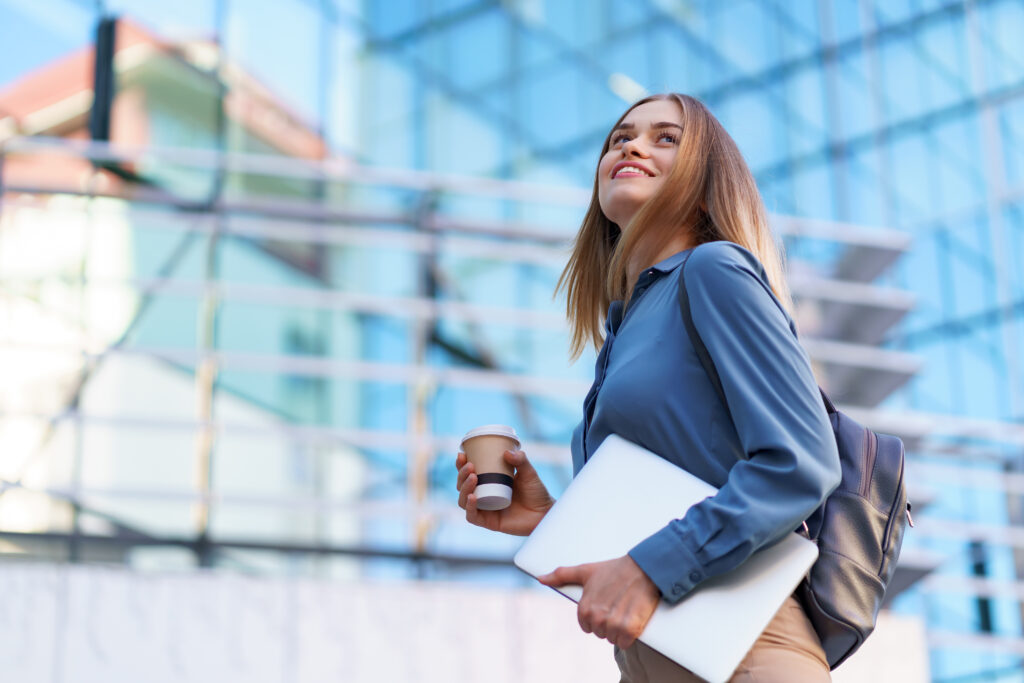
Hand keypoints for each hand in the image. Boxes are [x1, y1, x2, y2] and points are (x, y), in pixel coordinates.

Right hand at [455, 448, 553, 535]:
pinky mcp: (488, 522)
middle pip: (463, 486)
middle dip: (462, 475)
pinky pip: (472, 516)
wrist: (545, 513)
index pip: (469, 473)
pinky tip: (472, 497)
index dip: (461, 465)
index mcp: (488, 482)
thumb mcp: (529, 473)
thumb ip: (520, 461)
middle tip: (470, 466)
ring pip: (463, 500)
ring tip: (473, 478)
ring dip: (464, 488)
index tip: (462, 455)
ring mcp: (485, 509)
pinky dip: (469, 506)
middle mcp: (483, 496)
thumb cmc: (536, 492)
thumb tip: (507, 452)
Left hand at [538, 555, 659, 648]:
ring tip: (625, 610)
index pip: (587, 627)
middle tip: (617, 605)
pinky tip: (632, 619)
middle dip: (609, 623)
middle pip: (601, 633)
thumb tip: (541, 578)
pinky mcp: (630, 629)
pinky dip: (630, 635)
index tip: (606, 605)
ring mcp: (613, 624)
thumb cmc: (614, 569)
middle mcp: (597, 618)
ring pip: (612, 638)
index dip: (598, 617)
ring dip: (620, 630)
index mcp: (584, 608)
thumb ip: (561, 576)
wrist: (643, 568)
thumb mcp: (585, 570)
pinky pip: (625, 642)